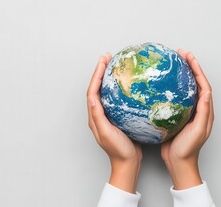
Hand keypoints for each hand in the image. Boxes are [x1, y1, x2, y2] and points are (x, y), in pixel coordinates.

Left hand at [87, 53, 141, 193]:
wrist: (128, 163)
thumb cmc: (118, 150)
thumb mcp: (106, 133)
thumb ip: (98, 116)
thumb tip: (92, 98)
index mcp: (94, 116)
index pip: (92, 91)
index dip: (96, 75)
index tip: (103, 62)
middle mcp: (98, 114)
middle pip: (97, 88)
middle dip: (100, 72)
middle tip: (107, 58)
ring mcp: (108, 116)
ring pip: (105, 92)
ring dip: (107, 78)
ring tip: (114, 65)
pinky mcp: (117, 117)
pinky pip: (116, 99)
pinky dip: (118, 88)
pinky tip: (127, 84)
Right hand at [161, 49, 214, 189]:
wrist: (178, 162)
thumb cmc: (188, 149)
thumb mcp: (198, 130)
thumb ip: (203, 112)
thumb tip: (206, 92)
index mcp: (204, 110)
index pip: (203, 85)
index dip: (196, 69)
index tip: (188, 57)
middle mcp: (196, 108)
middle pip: (194, 82)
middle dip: (189, 66)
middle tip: (180, 54)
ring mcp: (185, 111)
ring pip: (183, 88)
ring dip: (179, 75)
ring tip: (171, 63)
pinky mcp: (175, 115)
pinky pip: (173, 96)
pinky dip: (168, 87)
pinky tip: (159, 84)